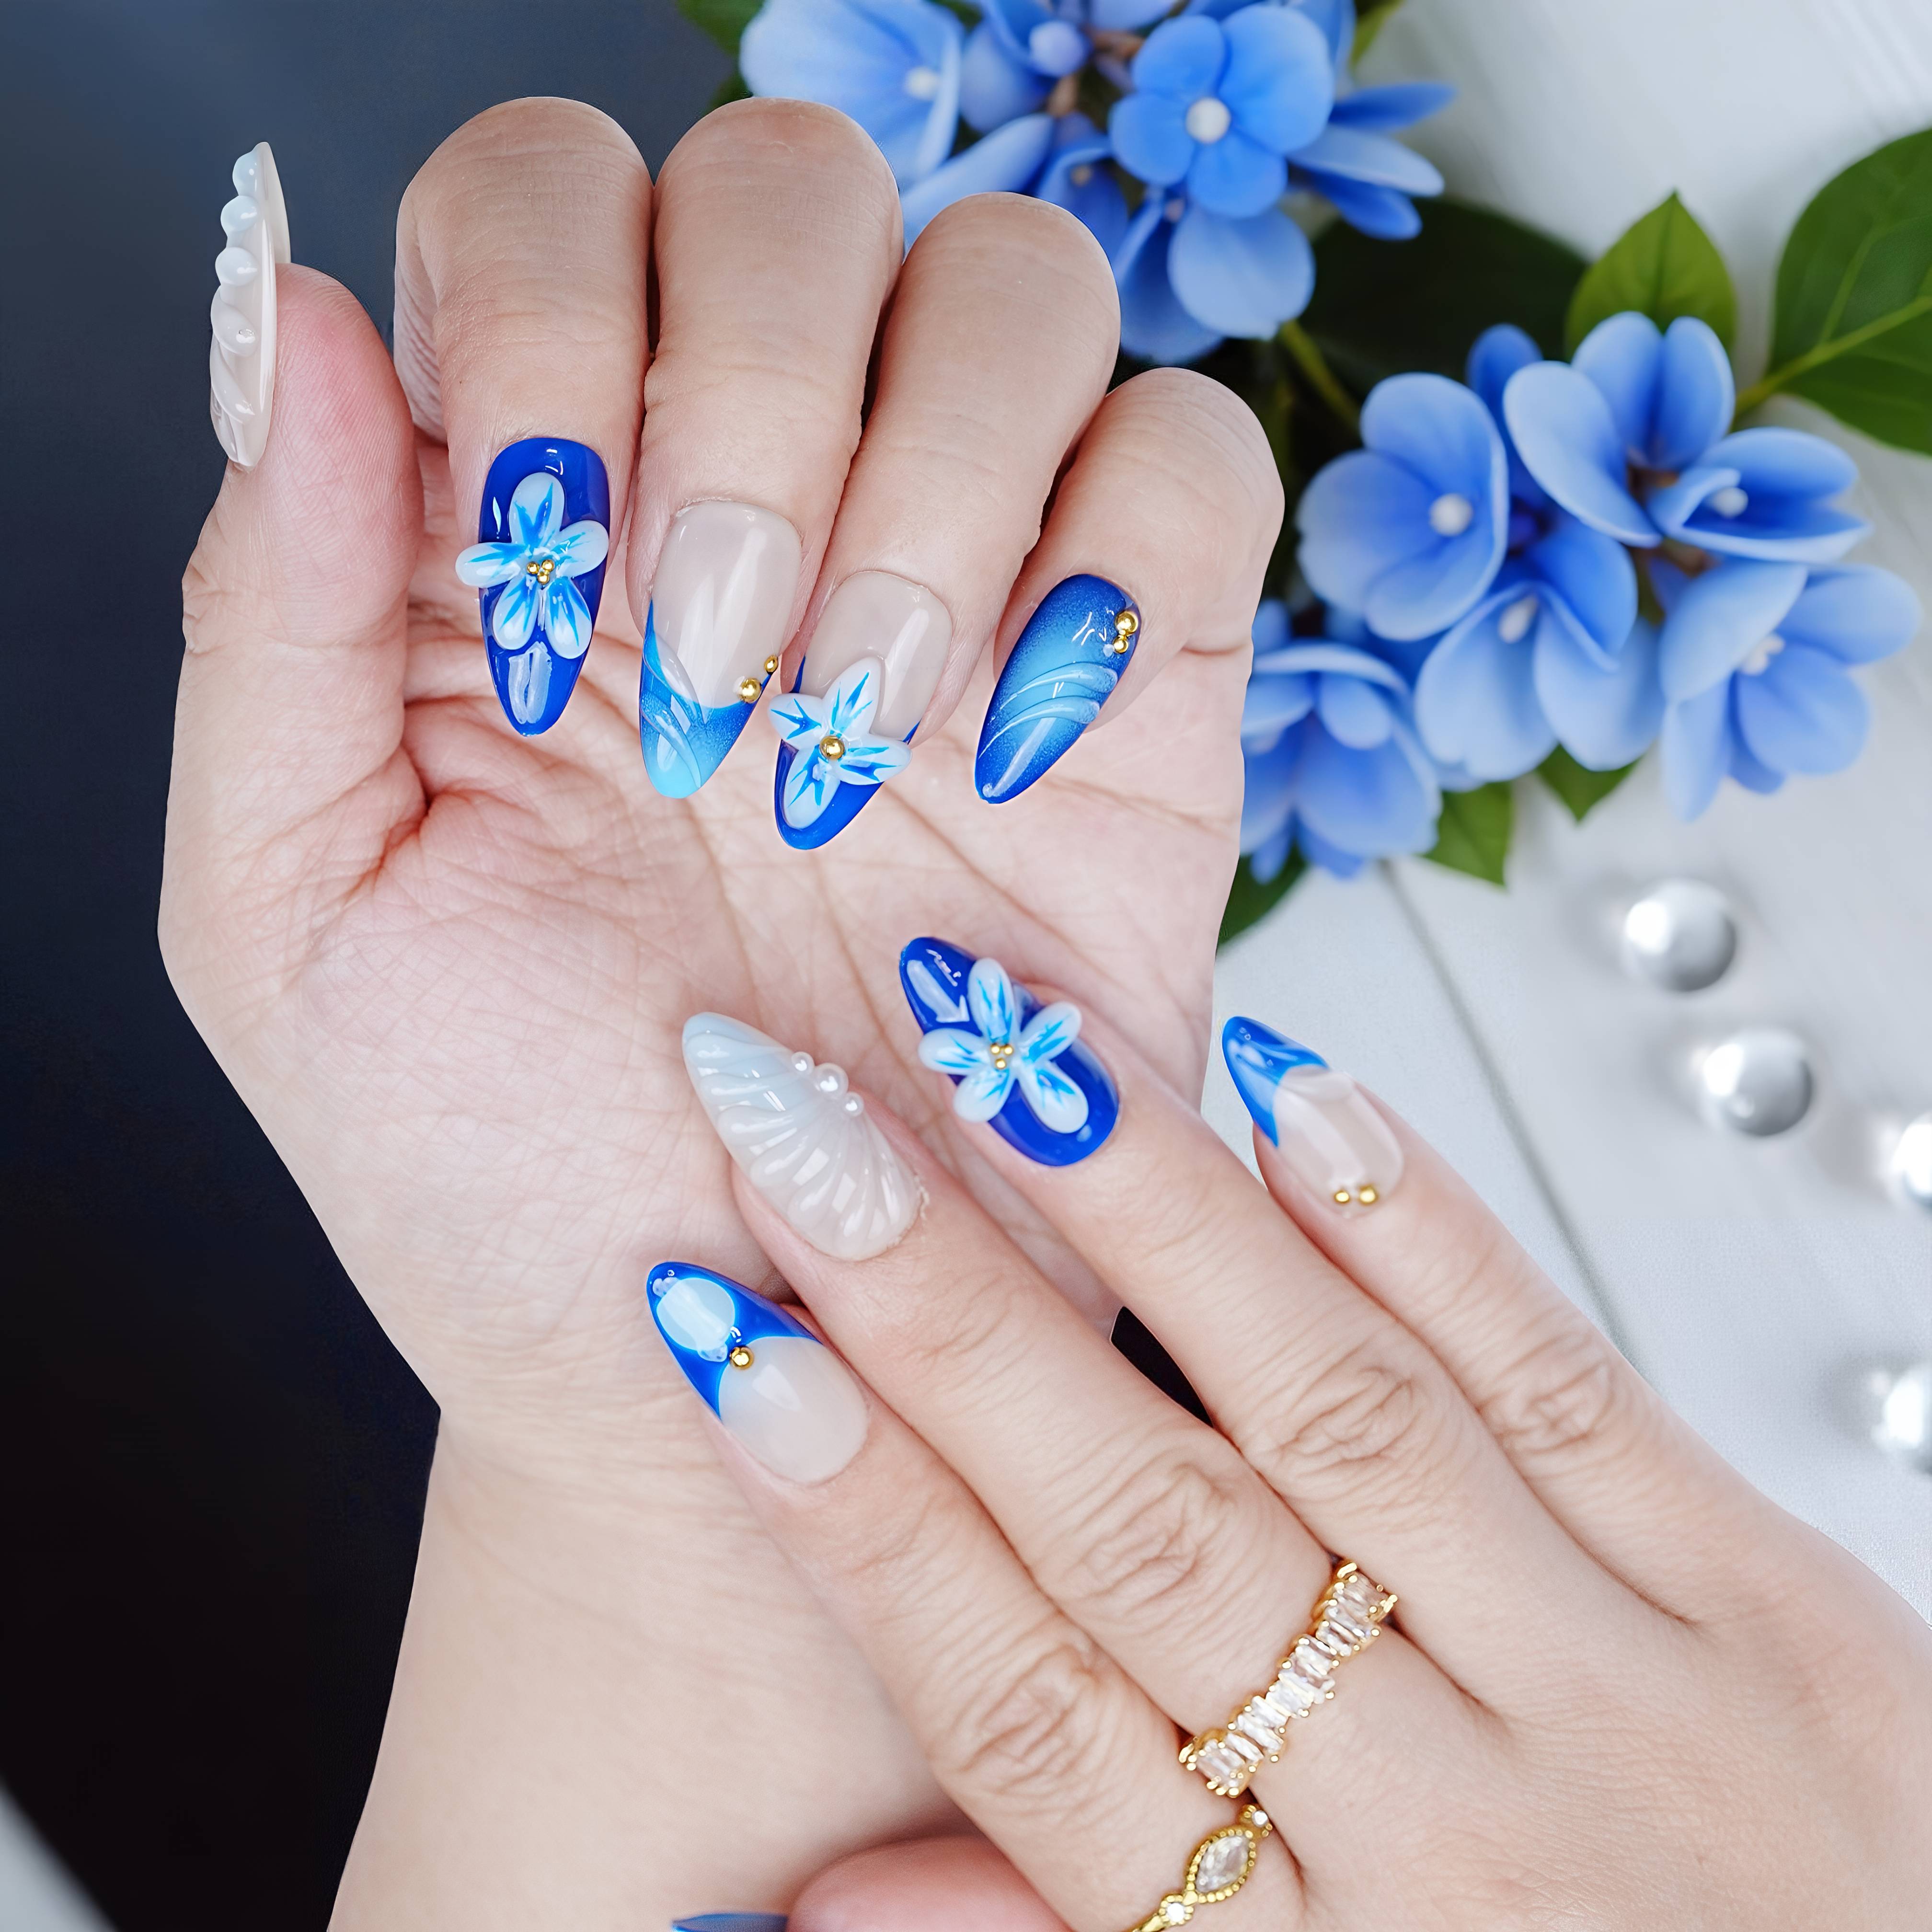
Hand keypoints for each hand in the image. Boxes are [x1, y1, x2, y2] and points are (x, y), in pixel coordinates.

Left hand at [165, 95, 1278, 1922]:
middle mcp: (744, 503)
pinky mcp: (1138, 679)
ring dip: (933, 476)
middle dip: (749, 400)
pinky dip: (1118, 561)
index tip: (553, 595)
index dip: (551, 321)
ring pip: (1016, 282)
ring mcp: (959, 575)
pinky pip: (1190, 464)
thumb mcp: (292, 924)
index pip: (543, 195)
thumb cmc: (510, 1178)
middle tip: (713, 671)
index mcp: (520, 528)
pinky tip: (1010, 746)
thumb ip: (264, 610)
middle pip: (800, 178)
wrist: (757, 1363)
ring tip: (860, 738)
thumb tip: (298, 305)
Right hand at [657, 992, 1931, 1928]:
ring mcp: (1621, 1690)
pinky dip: (1418, 1230)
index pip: (1020, 1706)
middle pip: (1143, 1526)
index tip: (733, 1338)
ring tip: (1014, 1056)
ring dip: (1159, 1219)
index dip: (863, 1513)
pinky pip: (1563, 1384)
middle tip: (807, 1126)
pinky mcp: (1771, 1601)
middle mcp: (1444, 1823)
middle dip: (948, 1311)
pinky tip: (1298, 1096)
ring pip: (1336, 1413)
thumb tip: (775, 1908)